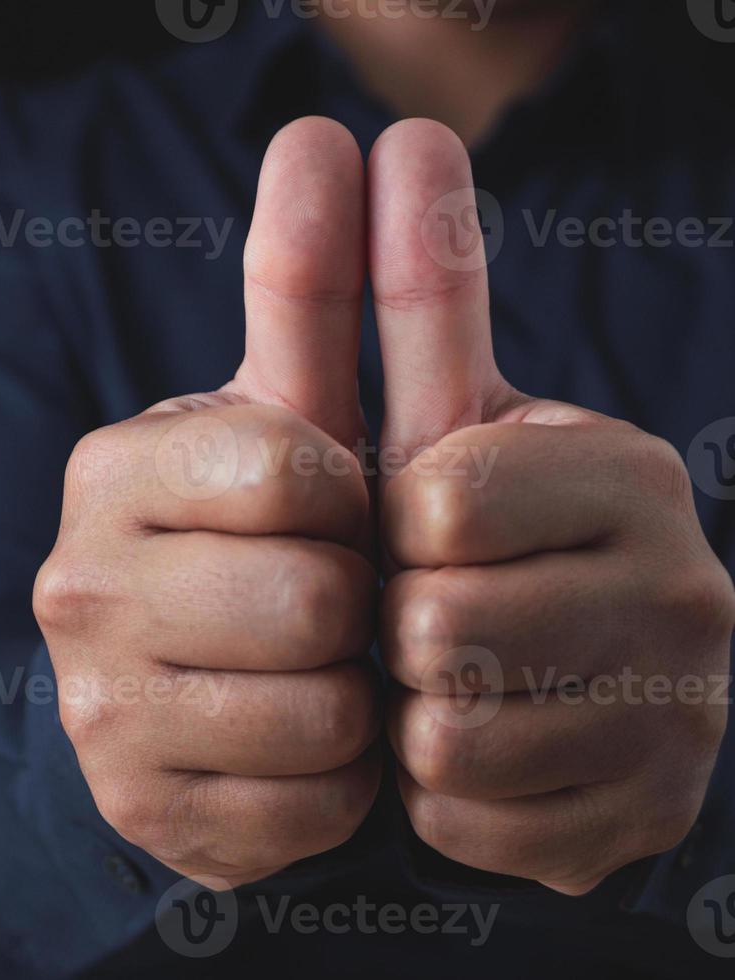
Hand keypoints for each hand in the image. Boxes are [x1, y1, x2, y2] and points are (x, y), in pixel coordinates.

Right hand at [34, 118, 381, 887]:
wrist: (170, 691)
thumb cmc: (249, 536)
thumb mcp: (277, 418)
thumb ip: (306, 289)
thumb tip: (321, 133)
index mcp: (111, 471)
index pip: (294, 470)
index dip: (350, 495)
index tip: (326, 508)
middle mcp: (78, 584)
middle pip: (313, 600)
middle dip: (353, 604)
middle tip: (326, 603)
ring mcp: (97, 708)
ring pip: (320, 712)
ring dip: (352, 696)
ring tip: (311, 675)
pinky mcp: (140, 808)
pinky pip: (313, 805)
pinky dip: (334, 784)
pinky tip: (291, 748)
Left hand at [368, 119, 734, 894]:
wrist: (550, 688)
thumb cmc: (464, 534)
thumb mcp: (437, 416)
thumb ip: (414, 293)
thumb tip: (384, 132)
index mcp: (624, 471)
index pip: (440, 497)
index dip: (390, 522)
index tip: (414, 524)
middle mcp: (682, 588)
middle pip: (439, 625)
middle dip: (393, 625)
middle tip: (419, 615)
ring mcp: (678, 717)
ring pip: (449, 737)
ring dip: (406, 712)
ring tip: (440, 684)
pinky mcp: (642, 822)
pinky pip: (467, 823)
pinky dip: (435, 797)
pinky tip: (473, 757)